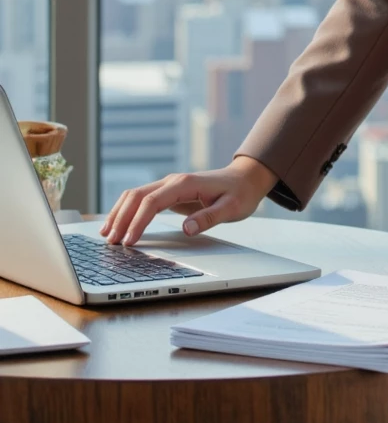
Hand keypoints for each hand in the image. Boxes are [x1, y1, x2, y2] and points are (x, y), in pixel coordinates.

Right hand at [99, 156, 278, 246]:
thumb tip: (186, 229)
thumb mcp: (231, 208)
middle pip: (137, 196)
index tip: (129, 242)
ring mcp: (169, 185)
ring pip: (135, 195)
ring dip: (119, 213)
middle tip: (110, 243)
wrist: (246, 178)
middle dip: (121, 218)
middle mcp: (173, 181)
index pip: (152, 202)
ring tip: (107, 235)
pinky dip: (127, 210)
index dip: (138, 222)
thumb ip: (209, 218)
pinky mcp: (169, 192)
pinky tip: (119, 223)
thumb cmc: (240, 194)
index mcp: (185, 184)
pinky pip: (142, 199)